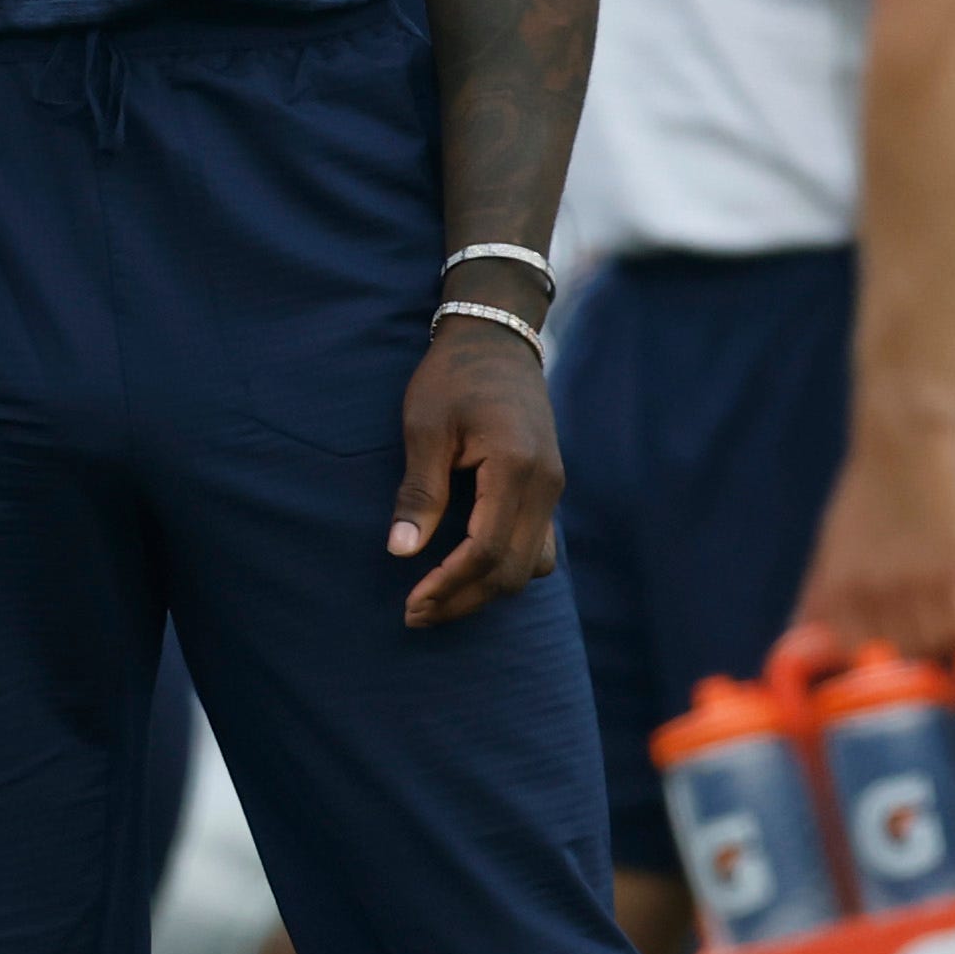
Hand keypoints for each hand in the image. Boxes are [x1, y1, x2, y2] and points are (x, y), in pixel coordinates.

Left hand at [389, 317, 563, 626]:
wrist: (497, 338)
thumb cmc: (454, 376)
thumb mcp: (425, 427)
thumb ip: (419, 491)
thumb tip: (401, 551)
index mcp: (515, 467)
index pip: (487, 550)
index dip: (449, 585)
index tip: (412, 604)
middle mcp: (545, 484)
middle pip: (513, 570)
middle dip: (465, 600)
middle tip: (416, 615)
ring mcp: (553, 488)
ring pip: (532, 565)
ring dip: (487, 591)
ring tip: (438, 600)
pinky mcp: (548, 488)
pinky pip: (538, 547)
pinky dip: (506, 569)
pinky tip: (469, 572)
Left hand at [794, 415, 954, 660]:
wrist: (907, 451)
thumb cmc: (866, 496)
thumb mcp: (830, 545)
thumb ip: (818, 593)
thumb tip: (795, 633)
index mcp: (835, 587)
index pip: (849, 653)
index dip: (867, 663)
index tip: (883, 660)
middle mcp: (870, 592)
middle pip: (893, 655)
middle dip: (906, 658)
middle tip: (921, 647)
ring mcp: (912, 585)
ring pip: (929, 646)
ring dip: (937, 646)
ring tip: (943, 631)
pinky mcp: (951, 573)